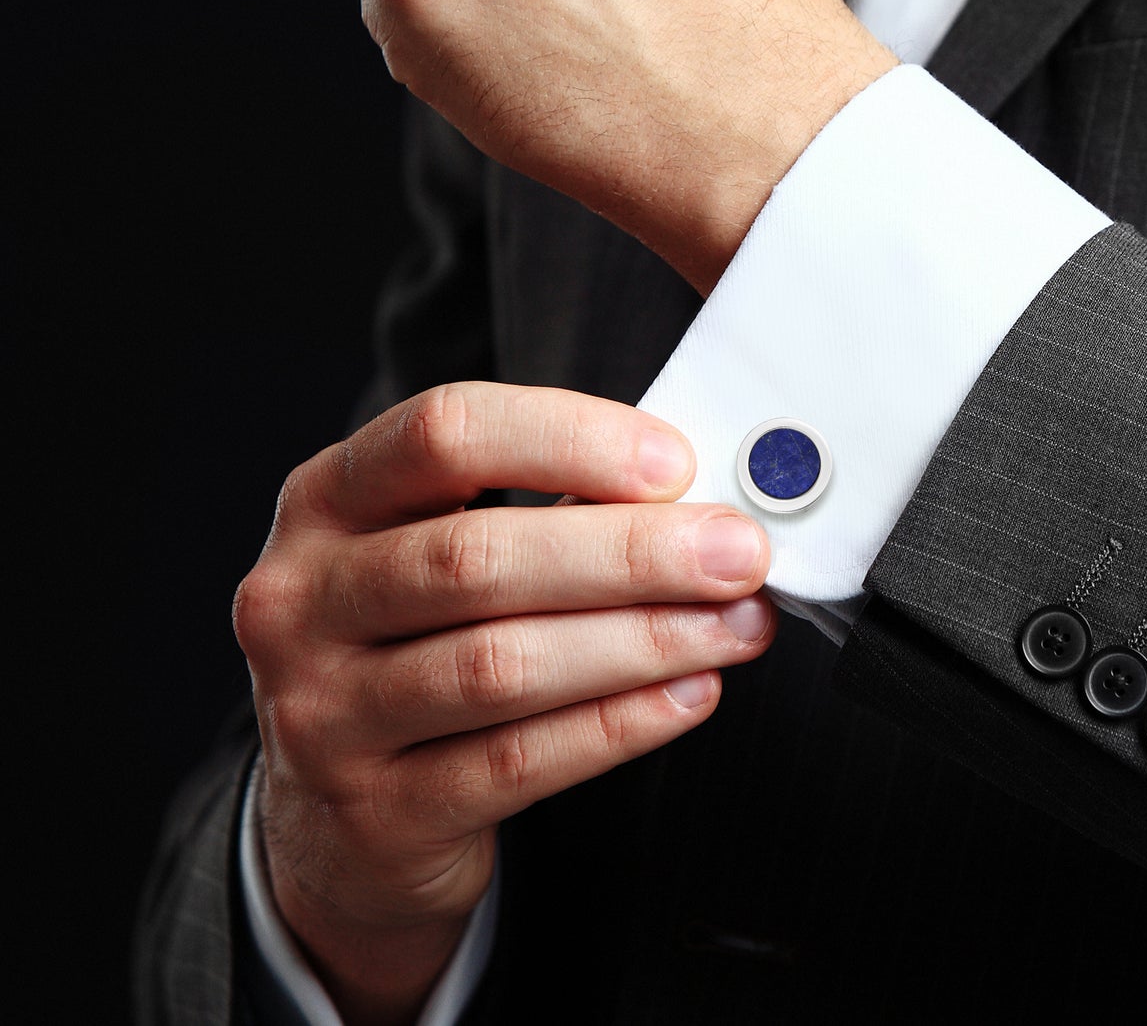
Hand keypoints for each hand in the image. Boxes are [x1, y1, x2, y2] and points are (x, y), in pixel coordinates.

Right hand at [233, 382, 773, 1024]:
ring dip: (643, 639)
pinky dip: (617, 723)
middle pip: (478, 557)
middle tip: (738, 553)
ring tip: (737, 625)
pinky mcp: (375, 813)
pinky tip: (689, 693)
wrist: (336, 815)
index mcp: (328, 499)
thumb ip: (545, 507)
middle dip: (630, 552)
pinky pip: (516, 762)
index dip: (568, 438)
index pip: (444, 434)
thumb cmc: (419, 642)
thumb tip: (695, 499)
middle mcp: (303, 598)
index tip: (675, 464)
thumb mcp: (438, 547)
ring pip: (501, 665)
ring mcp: (323, 712)